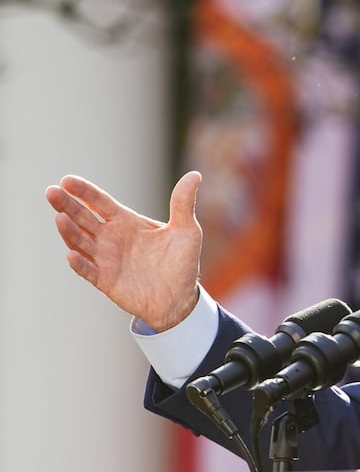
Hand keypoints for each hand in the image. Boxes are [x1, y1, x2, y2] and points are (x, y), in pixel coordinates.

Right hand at [45, 172, 203, 331]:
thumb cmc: (181, 262)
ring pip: (80, 242)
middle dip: (67, 206)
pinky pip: (89, 271)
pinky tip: (72, 255)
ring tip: (59, 219)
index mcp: (126, 222)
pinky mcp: (106, 281)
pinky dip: (80, 264)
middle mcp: (110, 238)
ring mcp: (105, 259)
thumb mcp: (187, 230)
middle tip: (52, 192)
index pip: (99, 202)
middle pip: (83, 218)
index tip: (67, 180)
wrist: (180, 297)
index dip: (84, 191)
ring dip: (69, 232)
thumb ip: (183, 203)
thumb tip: (195, 174)